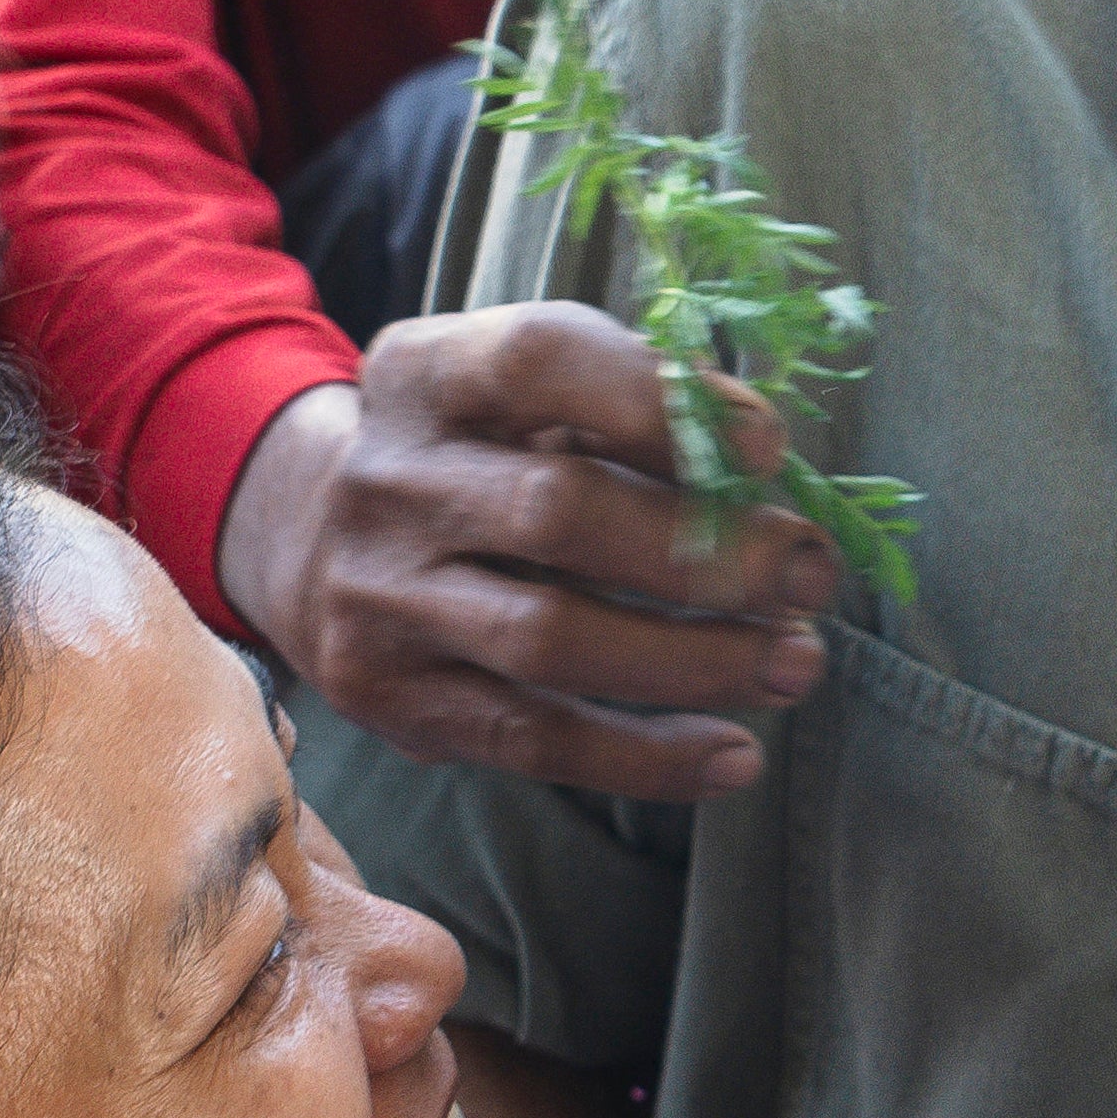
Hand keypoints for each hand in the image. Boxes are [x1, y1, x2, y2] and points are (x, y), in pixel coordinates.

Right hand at [214, 307, 844, 797]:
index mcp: (426, 373)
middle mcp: (387, 480)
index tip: (768, 448)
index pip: (539, 360)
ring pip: (551, 640)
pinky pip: (534, 739)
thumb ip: (628, 410)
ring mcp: (379, 597)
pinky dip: (647, 757)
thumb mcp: (523, 401)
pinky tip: (734, 754)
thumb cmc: (475, 458)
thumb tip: (761, 465)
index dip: (658, 402)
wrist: (306, 541)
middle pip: (560, 514)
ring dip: (695, 661)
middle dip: (708, 552)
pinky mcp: (394, 699)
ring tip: (797, 662)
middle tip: (809, 574)